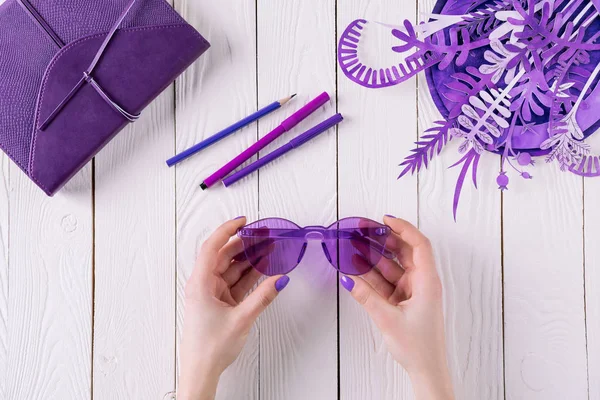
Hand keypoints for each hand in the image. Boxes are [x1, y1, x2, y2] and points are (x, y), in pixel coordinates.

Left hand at [178, 217, 288, 399]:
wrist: (201, 371)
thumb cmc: (210, 348)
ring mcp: (212, 294)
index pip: (212, 247)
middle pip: (224, 256)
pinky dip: (249, 276)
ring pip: (232, 269)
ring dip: (249, 260)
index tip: (243, 221)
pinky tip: (264, 268)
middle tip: (264, 235)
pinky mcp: (220, 303)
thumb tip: (280, 280)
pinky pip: (236, 283)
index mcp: (200, 284)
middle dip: (244, 244)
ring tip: (268, 249)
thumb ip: (263, 297)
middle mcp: (204, 285)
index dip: (227, 230)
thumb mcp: (241, 319)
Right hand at [340, 216, 453, 399]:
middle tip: (363, 230)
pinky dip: (372, 275)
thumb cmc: (419, 346)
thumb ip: (367, 297)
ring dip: (374, 258)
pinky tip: (356, 269)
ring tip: (354, 246)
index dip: (404, 228)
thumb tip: (349, 279)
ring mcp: (412, 291)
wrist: (426, 369)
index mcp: (427, 282)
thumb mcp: (388, 319)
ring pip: (392, 267)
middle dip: (383, 240)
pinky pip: (386, 281)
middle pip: (403, 252)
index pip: (419, 245)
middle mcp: (421, 282)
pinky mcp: (403, 300)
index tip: (385, 220)